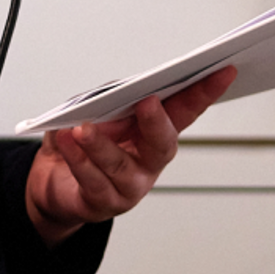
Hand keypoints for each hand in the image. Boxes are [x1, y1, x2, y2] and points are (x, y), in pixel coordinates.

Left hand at [24, 66, 237, 246]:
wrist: (52, 180)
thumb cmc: (80, 139)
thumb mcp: (96, 110)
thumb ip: (112, 99)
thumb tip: (123, 91)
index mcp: (152, 132)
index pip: (184, 109)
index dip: (205, 92)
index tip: (222, 71)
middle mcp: (147, 161)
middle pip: (163, 144)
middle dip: (157, 122)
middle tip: (147, 103)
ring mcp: (129, 185)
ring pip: (121, 166)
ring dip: (101, 145)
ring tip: (83, 128)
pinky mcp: (103, 202)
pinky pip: (93, 181)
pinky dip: (78, 159)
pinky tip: (68, 141)